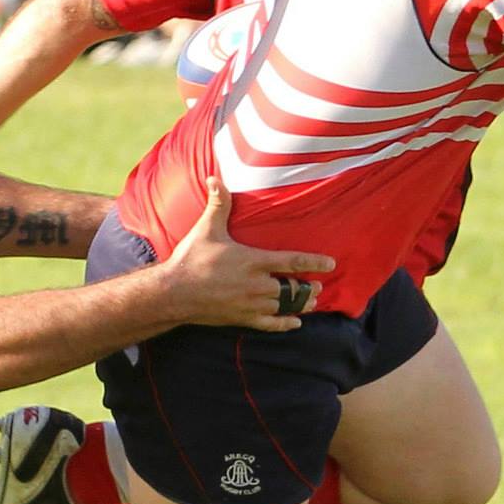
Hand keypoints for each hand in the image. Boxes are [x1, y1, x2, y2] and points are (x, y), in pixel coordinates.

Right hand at [161, 177, 335, 331]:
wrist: (172, 293)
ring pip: (284, 307)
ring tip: (312, 302)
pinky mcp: (241, 318)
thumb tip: (215, 178)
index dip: (314, 262)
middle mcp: (256, 285)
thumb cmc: (191, 259)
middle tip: (319, 286)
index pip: (292, 261)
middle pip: (293, 288)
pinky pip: (269, 325)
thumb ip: (218, 205)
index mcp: (253, 261)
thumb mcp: (206, 229)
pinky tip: (294, 324)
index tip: (331, 264)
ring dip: (300, 305)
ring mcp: (250, 304)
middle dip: (308, 288)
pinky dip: (284, 325)